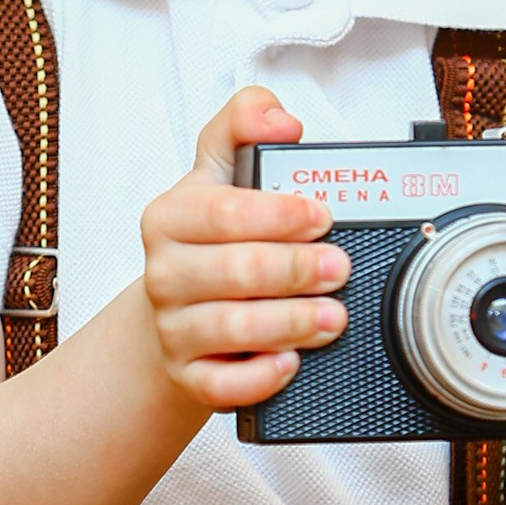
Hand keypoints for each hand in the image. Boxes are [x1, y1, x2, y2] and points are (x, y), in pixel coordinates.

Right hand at [141, 87, 350, 410]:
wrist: (182, 309)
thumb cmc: (212, 238)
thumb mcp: (224, 168)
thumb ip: (245, 121)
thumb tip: (279, 119)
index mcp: (171, 217)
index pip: (224, 212)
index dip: (280, 214)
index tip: (322, 215)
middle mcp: (166, 273)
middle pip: (236, 272)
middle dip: (297, 269)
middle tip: (339, 267)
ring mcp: (174, 328)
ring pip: (233, 330)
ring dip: (292, 322)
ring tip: (334, 316)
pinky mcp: (188, 375)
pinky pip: (221, 385)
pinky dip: (260, 377)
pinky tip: (292, 361)